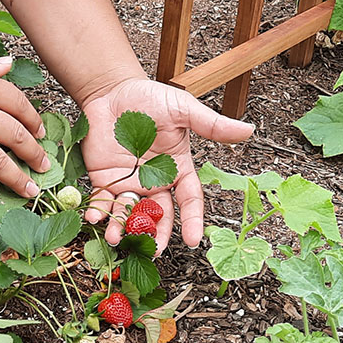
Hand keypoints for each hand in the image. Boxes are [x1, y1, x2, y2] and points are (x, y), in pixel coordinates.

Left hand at [81, 78, 254, 252]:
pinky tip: (95, 217)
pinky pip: (103, 202)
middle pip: (159, 217)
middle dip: (155, 235)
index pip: (190, 200)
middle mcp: (155, 183)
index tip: (194, 240)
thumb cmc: (150, 98)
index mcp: (177, 170)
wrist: (112, 91)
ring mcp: (129, 184)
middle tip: (152, 251)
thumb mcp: (182, 110)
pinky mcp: (104, 181)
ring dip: (123, 228)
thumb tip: (248, 130)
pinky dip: (99, 212)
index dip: (193, 220)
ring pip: (129, 214)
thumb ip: (211, 125)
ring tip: (117, 238)